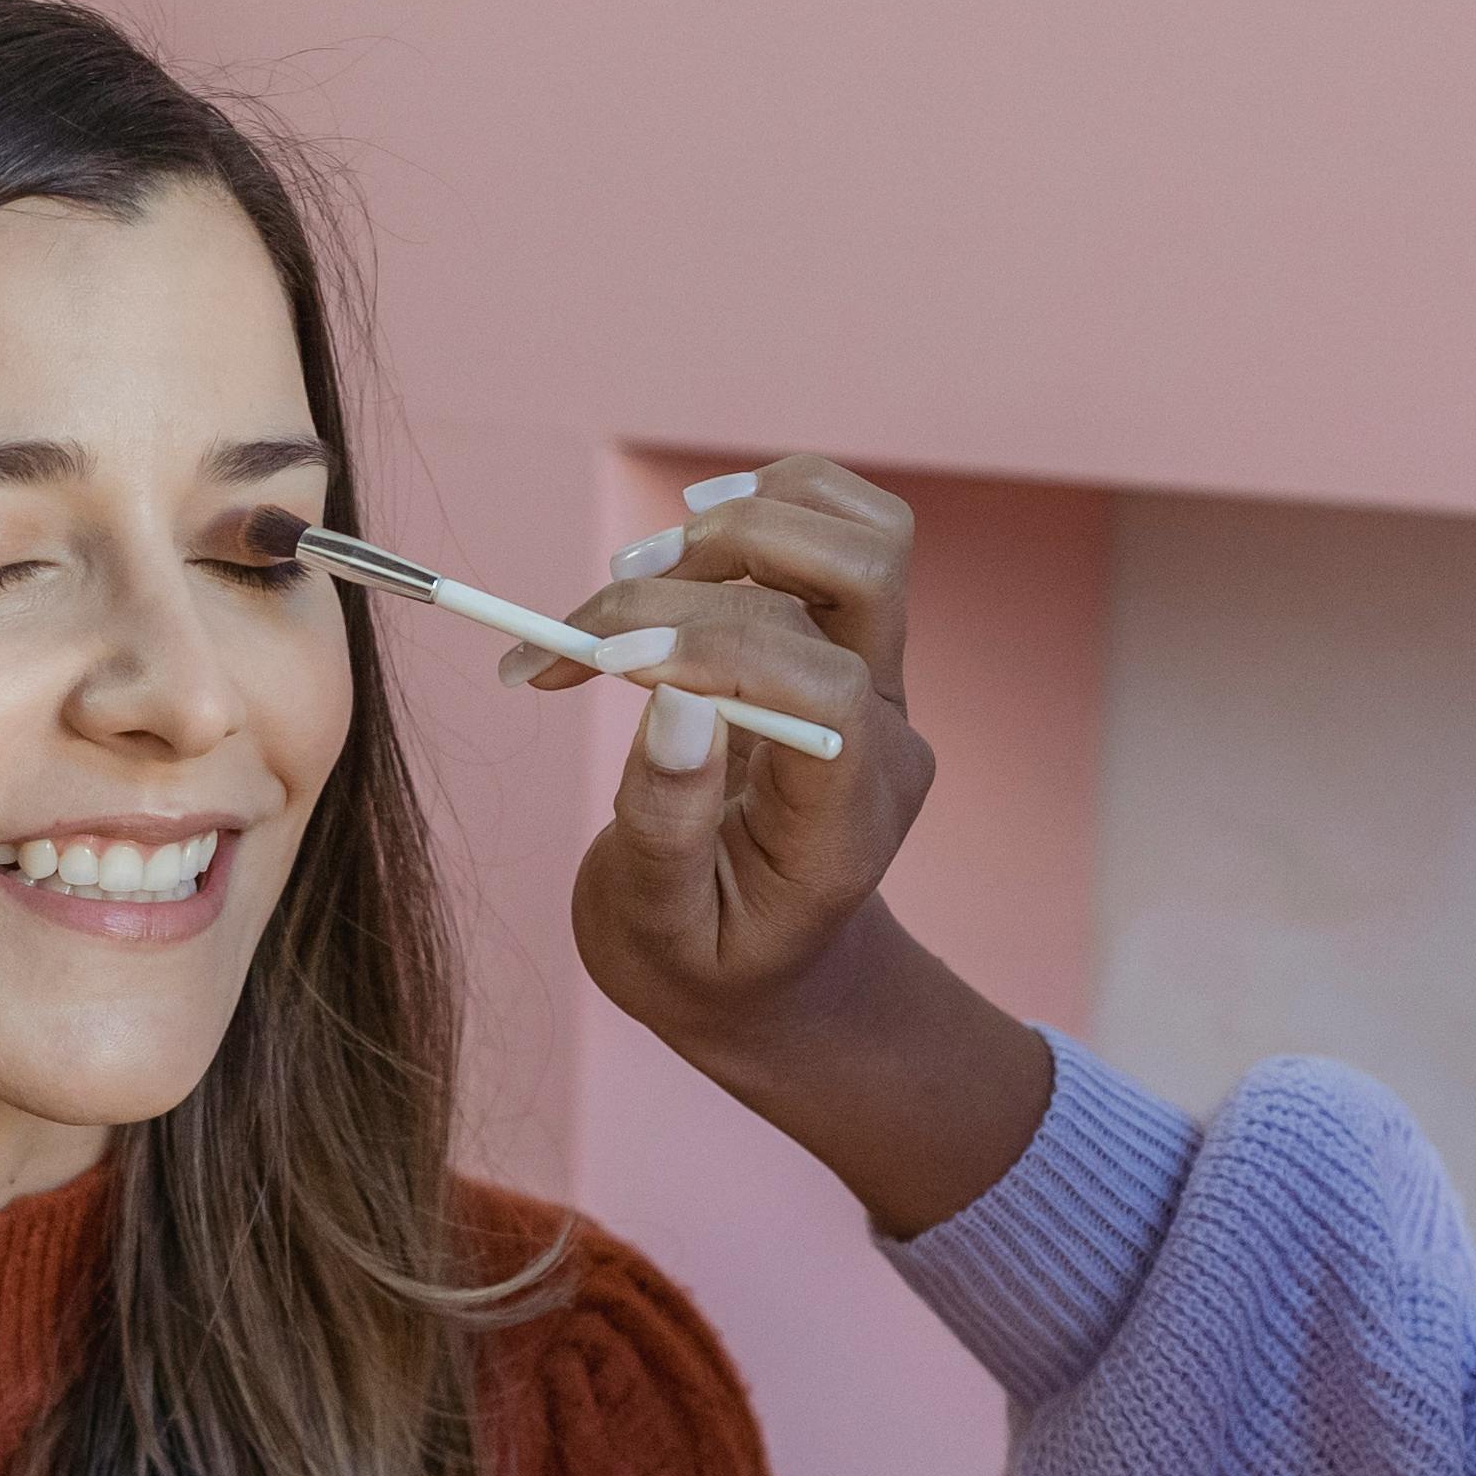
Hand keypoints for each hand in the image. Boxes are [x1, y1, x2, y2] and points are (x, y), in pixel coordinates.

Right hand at [553, 457, 1052, 1237]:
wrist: (764, 970)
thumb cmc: (700, 962)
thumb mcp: (656, 932)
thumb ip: (664, 830)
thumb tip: (673, 699)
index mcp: (845, 824)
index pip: (826, 691)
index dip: (715, 649)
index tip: (603, 660)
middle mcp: (882, 736)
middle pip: (860, 579)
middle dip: (713, 569)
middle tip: (593, 620)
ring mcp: (877, 682)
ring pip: (863, 534)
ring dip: (743, 519)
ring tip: (633, 576)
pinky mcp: (844, 645)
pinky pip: (837, 531)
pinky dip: (758, 505)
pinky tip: (677, 551)